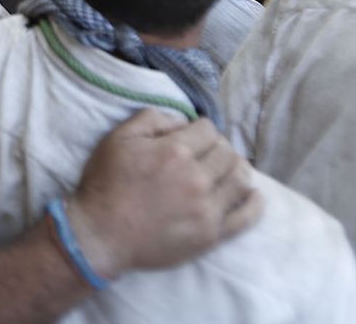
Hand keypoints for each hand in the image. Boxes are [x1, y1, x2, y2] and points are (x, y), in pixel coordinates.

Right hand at [66, 109, 261, 276]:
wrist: (101, 236)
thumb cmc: (106, 184)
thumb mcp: (118, 138)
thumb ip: (152, 119)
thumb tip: (181, 122)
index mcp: (175, 151)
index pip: (209, 129)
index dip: (201, 129)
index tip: (193, 137)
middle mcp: (196, 178)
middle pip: (228, 152)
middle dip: (219, 148)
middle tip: (206, 155)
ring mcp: (207, 209)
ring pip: (241, 179)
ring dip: (237, 169)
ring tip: (225, 171)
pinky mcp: (211, 235)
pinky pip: (246, 217)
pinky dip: (255, 203)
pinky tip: (252, 194)